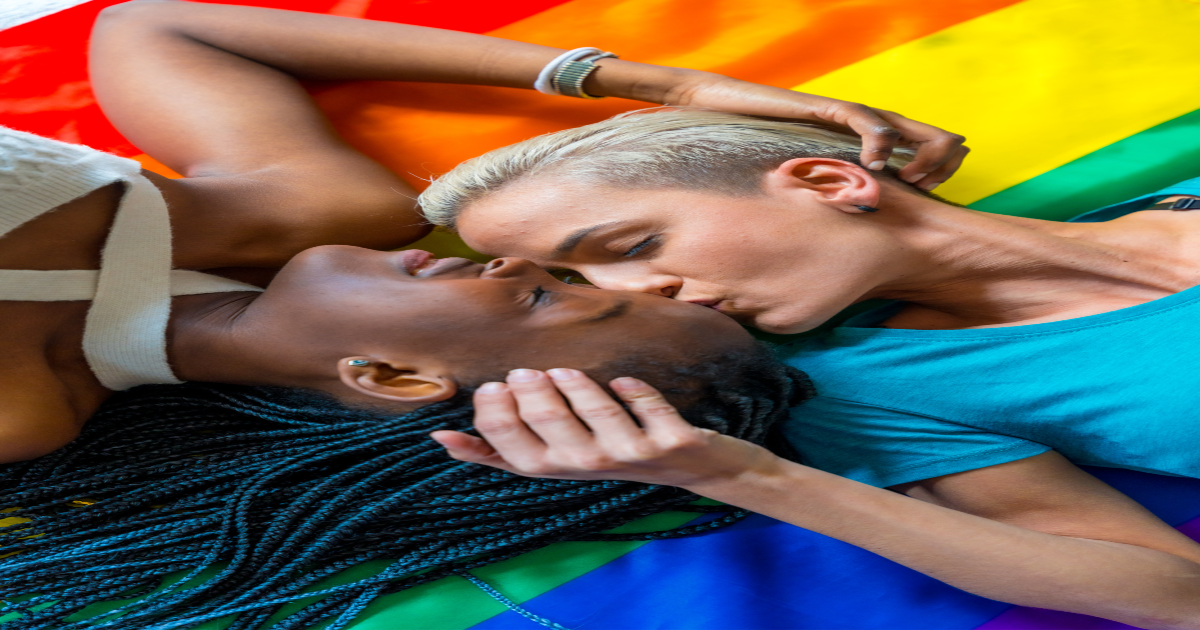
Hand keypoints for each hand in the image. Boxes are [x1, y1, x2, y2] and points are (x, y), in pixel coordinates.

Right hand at [430, 368, 781, 488]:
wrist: (700, 468)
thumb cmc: (617, 451)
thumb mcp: (559, 453)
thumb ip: (504, 446)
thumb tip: (440, 437)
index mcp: (558, 466)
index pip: (511, 453)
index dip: (496, 420)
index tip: (492, 387)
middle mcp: (591, 466)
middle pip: (549, 432)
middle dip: (532, 397)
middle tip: (525, 372)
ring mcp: (632, 455)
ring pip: (597, 418)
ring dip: (577, 389)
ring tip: (564, 370)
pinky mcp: (673, 442)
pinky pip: (651, 410)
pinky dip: (636, 392)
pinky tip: (623, 381)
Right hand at [665, 74, 968, 190]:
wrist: (726, 116)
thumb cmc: (765, 159)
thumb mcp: (810, 189)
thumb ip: (833, 203)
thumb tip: (852, 245)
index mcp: (872, 147)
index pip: (929, 154)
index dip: (943, 174)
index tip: (931, 200)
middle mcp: (869, 128)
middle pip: (934, 137)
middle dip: (944, 164)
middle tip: (927, 189)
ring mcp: (851, 117)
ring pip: (909, 129)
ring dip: (920, 155)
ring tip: (911, 180)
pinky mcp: (830, 109)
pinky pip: (866, 121)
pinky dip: (880, 142)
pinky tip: (877, 164)